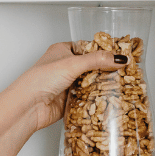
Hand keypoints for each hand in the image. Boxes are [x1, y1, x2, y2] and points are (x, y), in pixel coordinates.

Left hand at [13, 42, 127, 132]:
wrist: (28, 107)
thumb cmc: (39, 80)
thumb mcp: (72, 64)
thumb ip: (97, 60)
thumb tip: (119, 58)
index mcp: (63, 50)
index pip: (89, 47)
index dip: (104, 50)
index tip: (121, 54)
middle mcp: (65, 66)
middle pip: (92, 66)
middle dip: (106, 69)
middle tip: (126, 70)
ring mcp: (68, 83)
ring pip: (91, 82)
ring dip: (102, 84)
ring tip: (122, 84)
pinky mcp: (70, 100)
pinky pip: (88, 97)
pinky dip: (97, 98)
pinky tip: (109, 98)